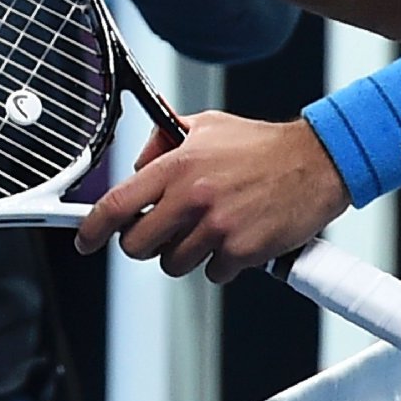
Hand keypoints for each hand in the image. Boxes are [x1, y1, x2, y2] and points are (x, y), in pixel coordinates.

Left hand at [76, 112, 349, 284]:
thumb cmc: (262, 146)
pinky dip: (221, 263)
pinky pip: (213, 273)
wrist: (316, 163)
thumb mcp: (207, 126)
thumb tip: (139, 162)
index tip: (84, 240)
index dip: (92, 229)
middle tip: (160, 233)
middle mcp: (192, 198)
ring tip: (209, 229)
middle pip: (138, 245)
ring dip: (185, 253)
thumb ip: (166, 140)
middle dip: (143, 244)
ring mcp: (217, 228)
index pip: (118, 204)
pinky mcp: (242, 251)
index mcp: (178, 166)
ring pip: (174, 263)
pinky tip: (235, 238)